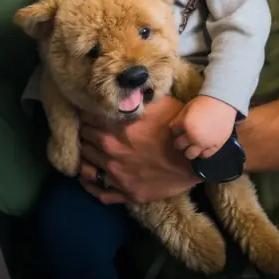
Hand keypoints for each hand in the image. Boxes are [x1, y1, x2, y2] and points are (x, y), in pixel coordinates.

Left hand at [79, 95, 199, 204]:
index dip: (87, 113)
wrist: (193, 160)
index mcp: (116, 129)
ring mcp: (117, 176)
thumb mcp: (157, 103)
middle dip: (85, 132)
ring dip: (85, 156)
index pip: (88, 119)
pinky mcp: (126, 193)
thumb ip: (135, 96)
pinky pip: (99, 192)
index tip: (88, 111)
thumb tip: (122, 85)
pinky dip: (89, 184)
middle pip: (85, 140)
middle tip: (87, 129)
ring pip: (86, 166)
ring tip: (87, 150)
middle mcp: (111, 153)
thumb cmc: (175, 129)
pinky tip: (87, 177)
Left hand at [170, 96, 236, 159]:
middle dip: (180, 140)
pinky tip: (202, 145)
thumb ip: (179, 119)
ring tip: (193, 142)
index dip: (176, 128)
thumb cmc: (204, 103)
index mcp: (186, 125)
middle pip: (179, 145)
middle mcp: (193, 137)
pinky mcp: (215, 146)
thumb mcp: (188, 108)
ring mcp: (204, 143)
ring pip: (190, 154)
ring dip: (189, 149)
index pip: (173, 131)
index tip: (180, 126)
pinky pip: (204, 155)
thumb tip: (174, 128)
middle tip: (184, 136)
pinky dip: (201, 151)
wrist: (223, 103)